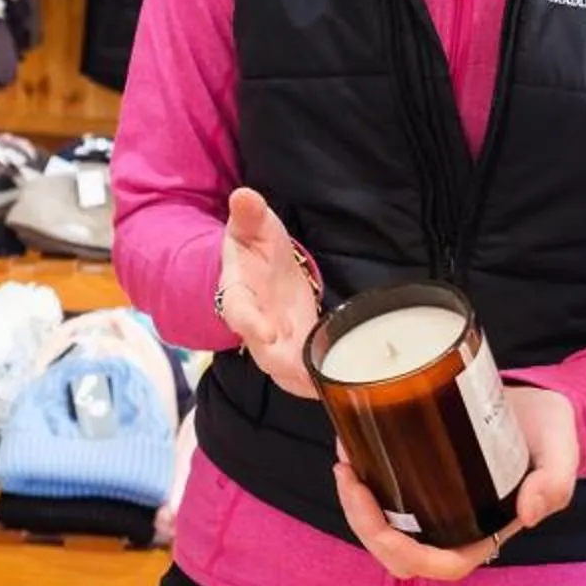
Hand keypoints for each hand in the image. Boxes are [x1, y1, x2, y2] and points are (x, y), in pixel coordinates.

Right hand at [217, 188, 320, 398]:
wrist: (260, 269)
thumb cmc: (254, 246)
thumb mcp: (253, 227)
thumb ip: (249, 214)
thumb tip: (243, 195)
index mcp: (239, 293)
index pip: (240, 311)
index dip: (251, 323)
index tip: (267, 333)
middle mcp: (254, 325)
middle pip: (265, 353)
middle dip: (286, 365)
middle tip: (309, 374)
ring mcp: (274, 343)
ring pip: (285, 372)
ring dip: (306, 382)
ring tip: (332, 390)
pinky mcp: (295, 350)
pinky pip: (304, 374)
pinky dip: (320, 383)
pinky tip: (346, 388)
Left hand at [331, 386, 579, 581]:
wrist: (540, 403)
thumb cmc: (550, 433)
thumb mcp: (561, 453)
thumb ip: (555, 482)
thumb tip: (529, 513)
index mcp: (483, 533)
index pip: (437, 564)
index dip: (399, 550)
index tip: (373, 508)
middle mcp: (453, 525)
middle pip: (396, 550)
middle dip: (362, 522)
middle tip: (347, 473)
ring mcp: (434, 503)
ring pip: (382, 524)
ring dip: (354, 500)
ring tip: (344, 456)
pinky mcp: (421, 476)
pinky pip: (382, 491)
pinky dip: (361, 473)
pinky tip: (349, 441)